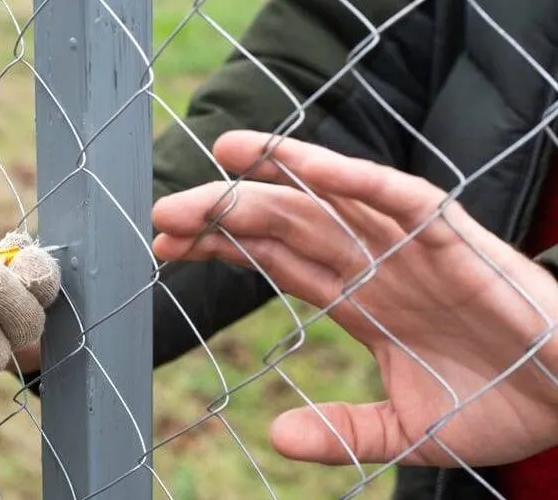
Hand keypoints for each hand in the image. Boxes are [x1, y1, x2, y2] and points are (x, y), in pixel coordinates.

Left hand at [152, 130, 557, 467]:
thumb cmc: (499, 404)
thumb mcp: (405, 433)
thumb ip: (344, 433)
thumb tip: (279, 437)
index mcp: (360, 300)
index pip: (274, 262)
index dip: (220, 249)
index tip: (165, 245)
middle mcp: (375, 265)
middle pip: (287, 225)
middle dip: (225, 214)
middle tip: (164, 211)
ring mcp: (411, 248)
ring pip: (333, 198)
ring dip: (278, 173)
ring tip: (224, 153)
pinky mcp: (454, 241)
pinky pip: (400, 197)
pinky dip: (356, 176)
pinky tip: (309, 162)